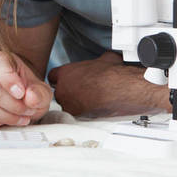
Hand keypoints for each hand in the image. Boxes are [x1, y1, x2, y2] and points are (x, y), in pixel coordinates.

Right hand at [0, 51, 52, 126]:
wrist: (17, 100)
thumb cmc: (26, 93)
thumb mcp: (41, 93)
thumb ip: (39, 94)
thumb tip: (30, 97)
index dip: (11, 82)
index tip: (22, 94)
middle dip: (13, 106)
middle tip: (26, 111)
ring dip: (5, 116)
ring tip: (19, 117)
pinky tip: (4, 119)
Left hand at [48, 52, 167, 117]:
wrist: (122, 91)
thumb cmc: (114, 75)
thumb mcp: (105, 59)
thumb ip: (96, 62)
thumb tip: (104, 60)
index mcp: (65, 73)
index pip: (53, 75)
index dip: (63, 77)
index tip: (70, 78)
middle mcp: (63, 90)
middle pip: (60, 90)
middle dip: (70, 90)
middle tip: (84, 88)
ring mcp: (69, 105)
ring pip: (68, 104)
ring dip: (76, 102)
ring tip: (92, 99)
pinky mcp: (78, 117)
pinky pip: (77, 114)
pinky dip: (84, 112)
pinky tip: (95, 107)